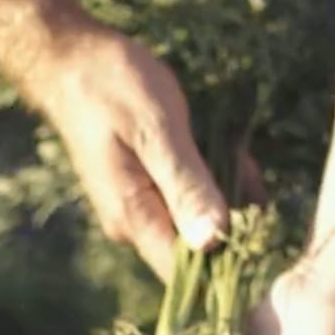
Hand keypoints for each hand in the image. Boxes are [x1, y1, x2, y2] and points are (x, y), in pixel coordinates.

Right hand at [34, 27, 229, 279]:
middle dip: (237, 221)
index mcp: (135, 219)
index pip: (188, 274)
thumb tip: (212, 242)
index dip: (229, 268)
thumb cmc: (111, 87)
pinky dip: (216, 181)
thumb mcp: (157, 130)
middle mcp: (135, 226)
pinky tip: (229, 152)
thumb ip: (186, 187)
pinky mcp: (146, 192)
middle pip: (199, 251)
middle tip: (251, 173)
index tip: (263, 239)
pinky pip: (190, 201)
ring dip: (230, 196)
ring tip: (239, 155)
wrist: (71, 60)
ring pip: (200, 224)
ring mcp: (140, 210)